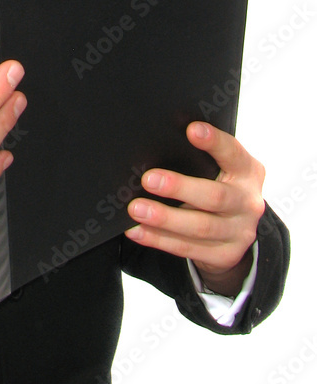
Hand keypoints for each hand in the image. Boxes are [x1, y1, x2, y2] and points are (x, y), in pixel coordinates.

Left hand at [124, 122, 265, 295]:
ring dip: (164, 219)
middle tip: (148, 179)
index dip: (214, 141)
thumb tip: (155, 146)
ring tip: (136, 209)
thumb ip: (199, 158)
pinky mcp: (225, 255)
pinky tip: (137, 230)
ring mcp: (239, 232)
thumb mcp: (220, 168)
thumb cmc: (218, 184)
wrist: (237, 229)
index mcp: (247, 171)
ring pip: (199, 227)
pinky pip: (187, 248)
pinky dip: (158, 239)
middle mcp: (247, 202)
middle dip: (179, 187)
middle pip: (214, 196)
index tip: (191, 129)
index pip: (232, 153)